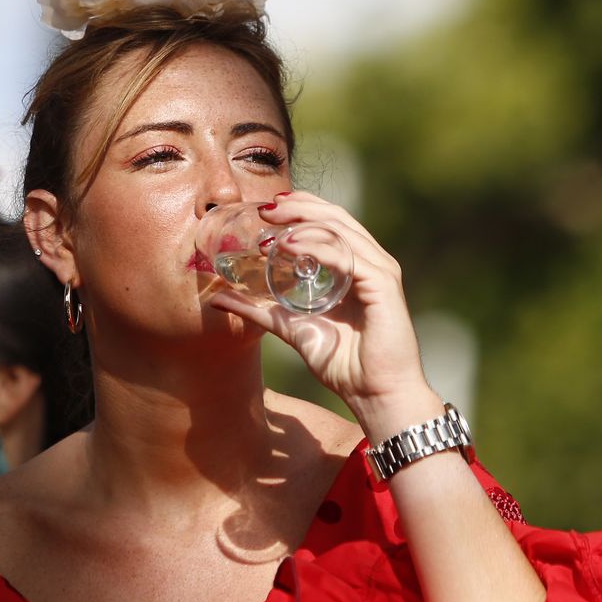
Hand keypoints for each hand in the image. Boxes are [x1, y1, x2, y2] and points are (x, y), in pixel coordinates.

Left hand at [205, 191, 435, 430]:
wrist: (375, 394)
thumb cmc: (342, 363)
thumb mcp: (291, 328)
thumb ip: (259, 312)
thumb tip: (218, 298)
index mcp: (354, 267)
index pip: (330, 223)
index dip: (300, 209)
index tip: (266, 208)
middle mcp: (370, 263)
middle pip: (336, 218)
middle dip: (300, 206)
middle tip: (266, 208)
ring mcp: (380, 271)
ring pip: (342, 230)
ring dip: (305, 221)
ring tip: (273, 221)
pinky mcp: (384, 285)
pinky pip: (349, 257)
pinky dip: (319, 247)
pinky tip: (292, 243)